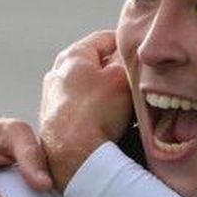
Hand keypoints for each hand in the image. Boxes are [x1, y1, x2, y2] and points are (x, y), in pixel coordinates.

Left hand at [37, 31, 132, 189]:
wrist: (73, 158)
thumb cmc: (96, 113)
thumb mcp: (122, 77)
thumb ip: (129, 61)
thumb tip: (134, 57)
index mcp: (72, 56)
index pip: (105, 38)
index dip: (127, 44)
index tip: (142, 54)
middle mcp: (57, 75)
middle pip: (98, 66)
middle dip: (119, 73)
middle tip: (139, 82)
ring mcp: (54, 100)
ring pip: (92, 89)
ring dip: (111, 95)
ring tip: (129, 106)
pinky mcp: (56, 123)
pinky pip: (85, 110)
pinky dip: (100, 113)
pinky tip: (114, 124)